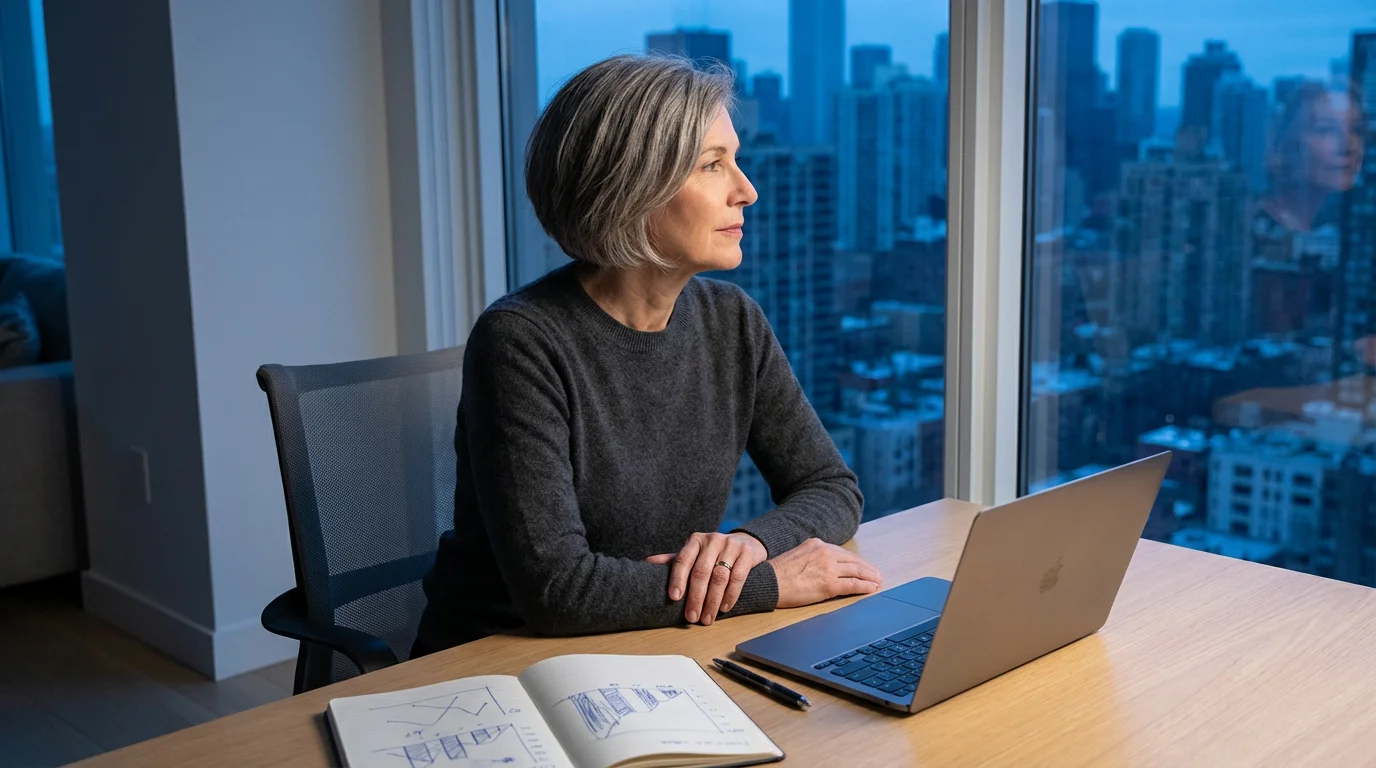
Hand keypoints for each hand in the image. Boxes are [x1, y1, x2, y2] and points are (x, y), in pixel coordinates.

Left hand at [646, 532, 767, 624]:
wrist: (746, 543)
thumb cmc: (714, 553)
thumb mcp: (694, 554)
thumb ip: (674, 560)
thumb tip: (646, 564)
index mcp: (695, 541)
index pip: (682, 560)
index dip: (677, 579)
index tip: (674, 598)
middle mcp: (712, 540)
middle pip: (701, 572)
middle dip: (696, 597)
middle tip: (692, 617)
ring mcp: (731, 545)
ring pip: (720, 577)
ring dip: (712, 601)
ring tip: (707, 618)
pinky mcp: (747, 553)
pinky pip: (738, 577)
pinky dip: (730, 595)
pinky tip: (724, 608)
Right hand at [769, 538, 882, 608]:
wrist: (768, 583)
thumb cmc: (777, 574)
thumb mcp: (797, 556)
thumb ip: (813, 557)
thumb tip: (824, 566)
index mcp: (816, 544)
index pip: (842, 553)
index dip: (856, 561)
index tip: (864, 566)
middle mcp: (825, 553)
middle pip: (853, 560)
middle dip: (867, 568)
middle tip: (877, 575)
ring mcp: (828, 568)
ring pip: (857, 571)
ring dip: (870, 577)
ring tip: (878, 582)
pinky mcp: (829, 584)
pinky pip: (853, 584)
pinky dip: (865, 587)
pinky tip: (872, 588)